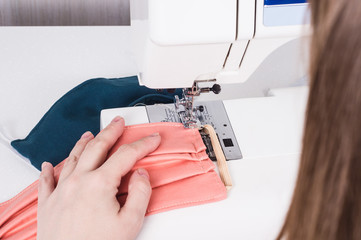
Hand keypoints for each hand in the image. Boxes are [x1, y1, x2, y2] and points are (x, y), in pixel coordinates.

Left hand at [37, 116, 160, 239]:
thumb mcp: (130, 223)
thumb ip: (139, 193)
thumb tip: (139, 174)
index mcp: (99, 184)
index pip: (126, 156)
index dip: (142, 145)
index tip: (152, 139)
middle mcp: (78, 181)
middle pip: (97, 148)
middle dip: (111, 132)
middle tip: (119, 122)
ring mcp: (60, 191)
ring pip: (73, 158)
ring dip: (83, 143)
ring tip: (90, 134)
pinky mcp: (48, 204)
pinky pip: (46, 181)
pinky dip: (48, 170)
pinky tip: (48, 164)